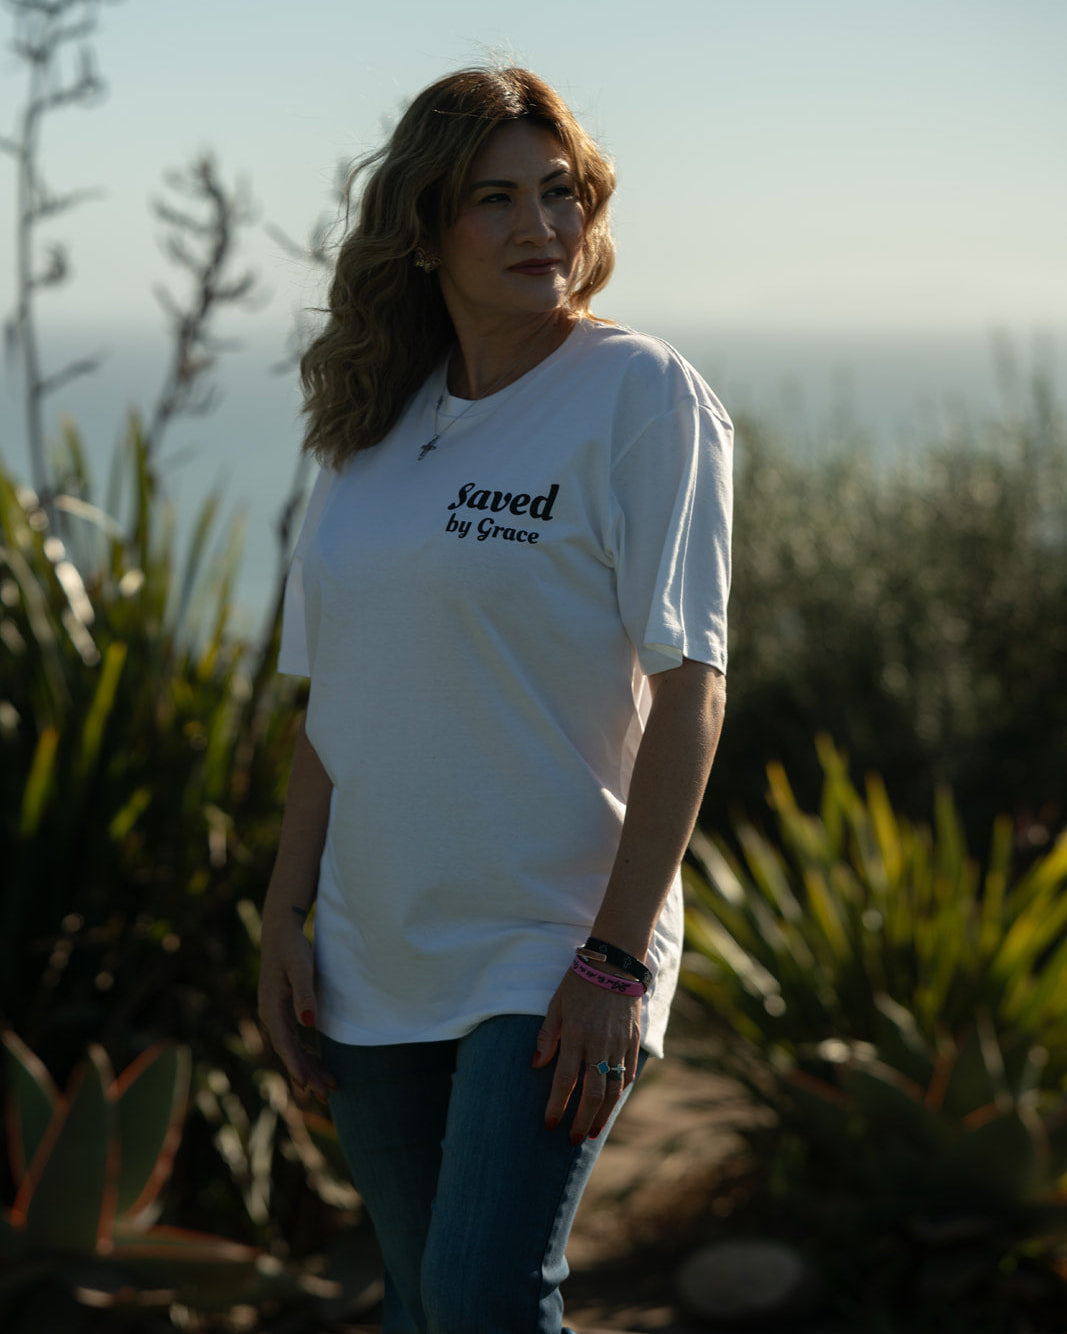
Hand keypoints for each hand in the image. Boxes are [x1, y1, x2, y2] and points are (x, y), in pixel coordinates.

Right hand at [257, 910, 336, 1101]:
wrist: (281, 931)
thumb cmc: (292, 947)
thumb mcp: (301, 967)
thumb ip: (305, 993)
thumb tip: (308, 1023)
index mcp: (271, 1008)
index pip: (284, 1043)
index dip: (295, 1065)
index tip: (306, 1086)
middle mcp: (271, 1015)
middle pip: (289, 1052)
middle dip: (307, 1074)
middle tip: (326, 1096)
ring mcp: (278, 1015)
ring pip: (293, 1049)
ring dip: (309, 1068)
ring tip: (330, 1088)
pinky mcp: (286, 1012)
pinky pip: (295, 1040)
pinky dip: (307, 1055)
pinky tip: (319, 1065)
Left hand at [532, 967, 641, 1144]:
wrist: (615, 963)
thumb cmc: (579, 982)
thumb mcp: (556, 1005)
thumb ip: (547, 1037)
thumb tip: (535, 1065)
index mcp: (575, 1036)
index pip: (564, 1081)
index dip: (557, 1107)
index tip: (550, 1124)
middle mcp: (599, 1044)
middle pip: (592, 1094)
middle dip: (581, 1120)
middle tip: (573, 1139)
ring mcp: (619, 1044)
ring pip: (613, 1090)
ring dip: (603, 1115)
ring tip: (592, 1131)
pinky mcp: (633, 1041)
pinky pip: (628, 1074)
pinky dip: (619, 1092)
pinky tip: (611, 1103)